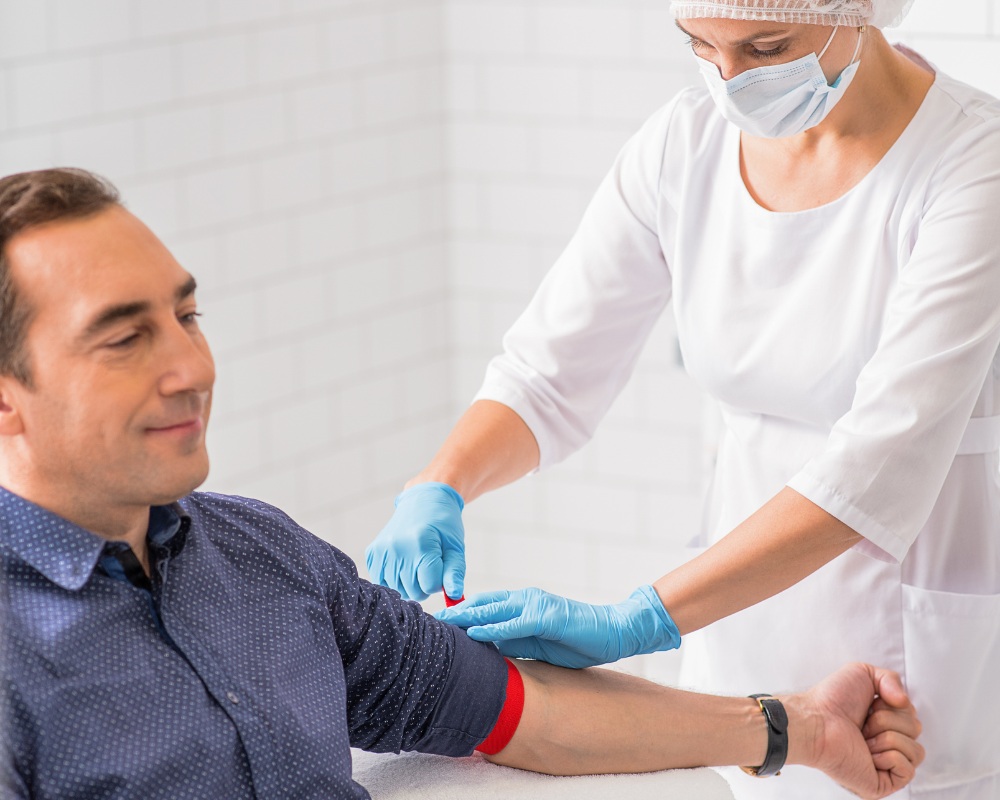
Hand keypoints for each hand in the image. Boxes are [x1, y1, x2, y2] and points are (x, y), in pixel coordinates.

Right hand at [365, 482, 465, 600]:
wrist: (423, 501)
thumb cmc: (442, 525)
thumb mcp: (455, 546)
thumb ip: (455, 572)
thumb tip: (454, 596)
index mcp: (422, 545)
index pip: (430, 586)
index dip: (439, 581)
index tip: (441, 567)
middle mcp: (398, 548)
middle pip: (414, 591)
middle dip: (425, 584)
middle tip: (429, 564)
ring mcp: (382, 550)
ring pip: (399, 590)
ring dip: (410, 583)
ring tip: (416, 562)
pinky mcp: (372, 553)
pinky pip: (383, 582)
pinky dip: (394, 579)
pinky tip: (403, 564)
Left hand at [435, 585, 680, 667]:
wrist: (612, 632)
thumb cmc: (574, 639)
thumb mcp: (535, 643)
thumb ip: (511, 641)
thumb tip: (484, 648)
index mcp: (520, 604)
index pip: (482, 606)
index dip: (457, 613)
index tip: (433, 624)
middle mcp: (524, 599)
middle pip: (480, 603)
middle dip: (452, 612)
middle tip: (425, 621)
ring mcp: (535, 605)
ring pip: (492, 609)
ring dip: (465, 616)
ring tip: (439, 624)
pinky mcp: (547, 616)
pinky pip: (514, 622)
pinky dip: (493, 628)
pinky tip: (474, 632)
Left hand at [790, 662, 923, 798]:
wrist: (816, 720)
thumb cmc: (832, 699)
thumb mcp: (864, 673)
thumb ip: (891, 679)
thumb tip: (905, 702)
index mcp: (884, 722)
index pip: (912, 715)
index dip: (892, 706)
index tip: (869, 706)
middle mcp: (886, 743)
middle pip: (916, 729)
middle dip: (888, 720)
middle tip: (863, 722)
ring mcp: (886, 765)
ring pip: (917, 751)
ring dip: (888, 738)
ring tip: (863, 738)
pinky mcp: (883, 783)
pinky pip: (908, 770)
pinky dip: (890, 756)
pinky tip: (868, 754)